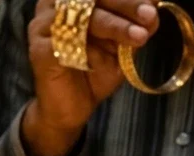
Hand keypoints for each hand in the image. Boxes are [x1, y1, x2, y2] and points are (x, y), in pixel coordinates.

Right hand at [24, 0, 160, 155]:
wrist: (74, 107)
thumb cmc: (96, 70)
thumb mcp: (122, 47)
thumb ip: (135, 26)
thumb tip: (154, 8)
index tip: (152, 5)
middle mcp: (54, 4)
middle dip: (124, 5)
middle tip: (149, 16)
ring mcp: (43, 25)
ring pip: (80, 17)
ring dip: (113, 25)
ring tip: (138, 37)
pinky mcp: (39, 49)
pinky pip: (65, 43)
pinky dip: (89, 50)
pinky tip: (105, 60)